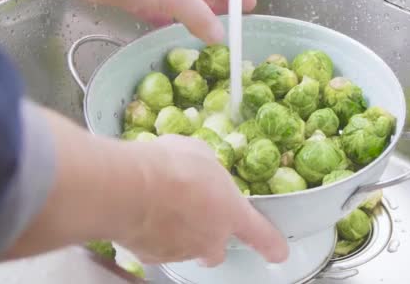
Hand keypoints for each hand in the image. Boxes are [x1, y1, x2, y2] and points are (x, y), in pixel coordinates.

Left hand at [0, 0, 255, 43]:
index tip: (250, 9)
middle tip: (229, 26)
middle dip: (218, 4)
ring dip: (193, 15)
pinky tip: (170, 31)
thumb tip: (220, 36)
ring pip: (181, 0)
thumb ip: (199, 15)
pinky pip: (158, 9)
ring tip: (206, 34)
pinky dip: (168, 20)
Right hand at [3, 108, 287, 266]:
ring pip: (185, 248)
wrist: (130, 187)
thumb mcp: (200, 153)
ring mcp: (181, 251)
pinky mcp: (152, 257)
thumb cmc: (172, 165)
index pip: (261, 235)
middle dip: (210, 240)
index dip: (271, 245)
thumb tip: (202, 167)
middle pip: (217, 251)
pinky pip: (157, 248)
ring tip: (160, 204)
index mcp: (231, 213)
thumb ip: (208, 167)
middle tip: (194, 216)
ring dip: (177, 231)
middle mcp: (210, 240)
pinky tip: (142, 213)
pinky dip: (151, 235)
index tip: (279, 254)